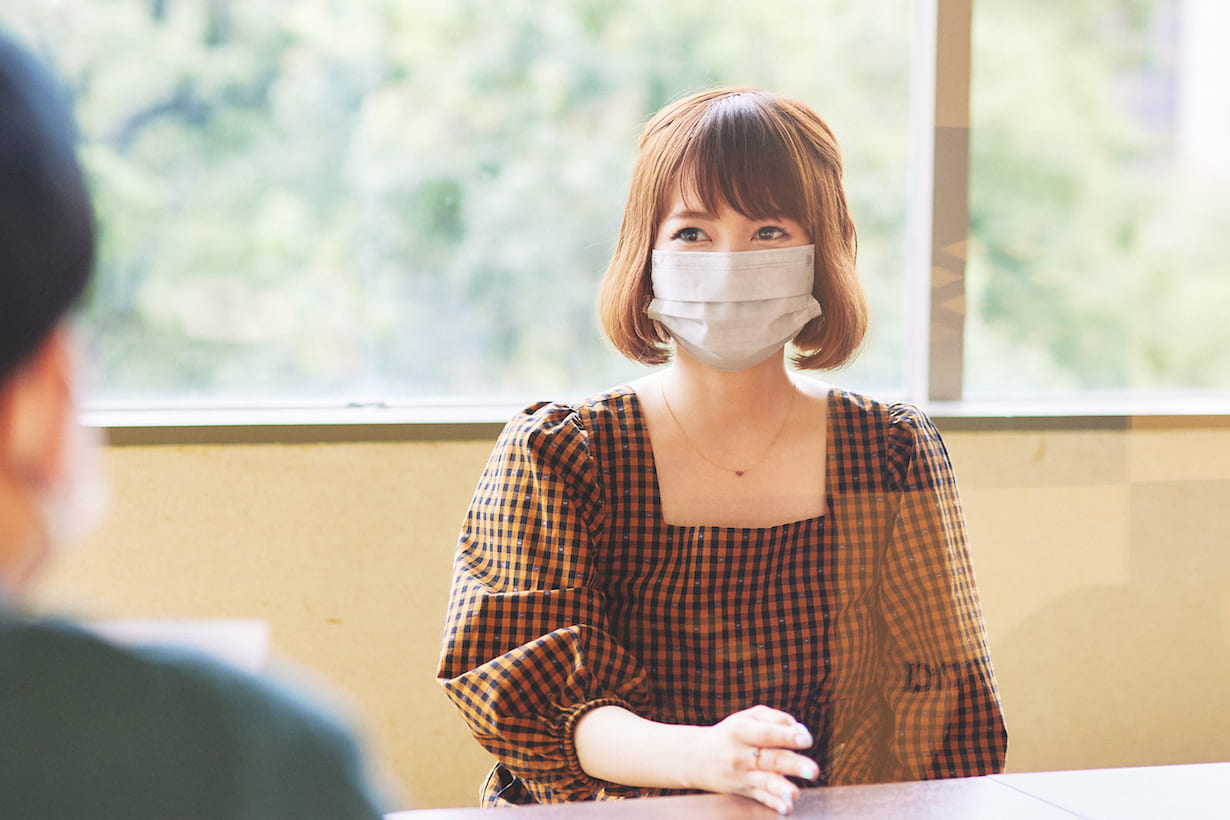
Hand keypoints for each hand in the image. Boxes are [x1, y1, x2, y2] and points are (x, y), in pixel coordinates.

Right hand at [688, 705, 819, 814]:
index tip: (806, 739)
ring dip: (781, 789)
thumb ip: (774, 718)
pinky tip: (786, 809)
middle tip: (813, 770)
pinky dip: (773, 804)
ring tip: (795, 794)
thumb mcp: (746, 717)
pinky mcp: (744, 790)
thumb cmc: (730, 733)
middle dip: (793, 765)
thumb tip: (800, 729)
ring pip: (765, 782)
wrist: (696, 757)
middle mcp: (741, 754)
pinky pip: (761, 798)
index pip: (766, 733)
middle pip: (770, 759)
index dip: (786, 736)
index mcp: (741, 730)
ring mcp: (742, 775)